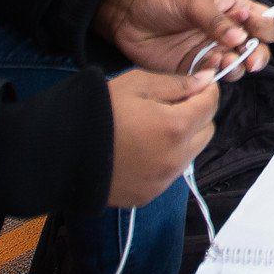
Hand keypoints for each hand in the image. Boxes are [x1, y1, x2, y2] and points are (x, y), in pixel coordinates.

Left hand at [93, 0, 273, 77]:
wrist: (126, 16)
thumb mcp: (191, 1)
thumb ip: (216, 19)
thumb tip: (239, 37)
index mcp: (230, 8)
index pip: (260, 17)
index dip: (267, 25)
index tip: (264, 33)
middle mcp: (225, 30)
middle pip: (255, 45)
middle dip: (258, 54)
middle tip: (251, 60)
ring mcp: (211, 49)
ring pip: (237, 63)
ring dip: (238, 66)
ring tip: (227, 62)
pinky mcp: (195, 67)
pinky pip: (214, 75)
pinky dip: (217, 75)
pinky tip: (210, 69)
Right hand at [106, 70, 219, 207]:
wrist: (61, 151)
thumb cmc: (99, 111)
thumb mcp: (137, 84)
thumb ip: (177, 83)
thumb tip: (206, 79)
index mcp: (175, 127)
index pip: (211, 105)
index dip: (207, 90)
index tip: (196, 83)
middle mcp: (176, 158)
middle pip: (207, 131)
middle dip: (197, 114)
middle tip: (172, 104)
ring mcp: (164, 180)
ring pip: (192, 153)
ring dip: (184, 138)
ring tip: (154, 126)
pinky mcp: (150, 194)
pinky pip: (172, 172)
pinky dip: (167, 158)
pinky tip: (143, 148)